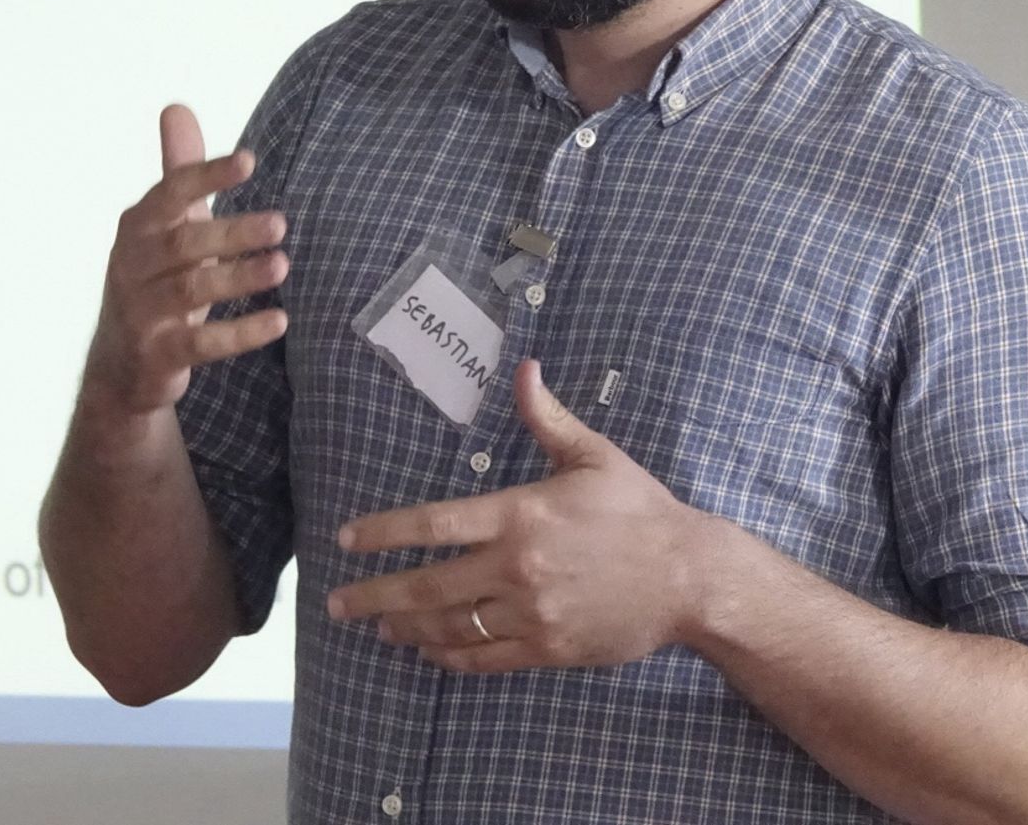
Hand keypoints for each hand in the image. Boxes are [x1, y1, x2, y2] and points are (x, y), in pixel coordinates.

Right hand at [83, 103, 288, 419]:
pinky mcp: (158, 355)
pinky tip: (280, 321)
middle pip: (184, 244)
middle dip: (232, 232)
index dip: (206, 175)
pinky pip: (201, 344)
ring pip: (192, 290)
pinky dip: (241, 333)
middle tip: (282, 222)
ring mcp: (142, 313)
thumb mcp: (165, 226)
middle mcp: (133, 266)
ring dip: (239, 277)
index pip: (170, 193)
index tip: (248, 160)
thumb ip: (178, 171)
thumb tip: (177, 107)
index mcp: (139, 228)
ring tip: (282, 264)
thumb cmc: (155, 281)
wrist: (121, 366)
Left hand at [329, 359, 710, 672]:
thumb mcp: (596, 456)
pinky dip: (450, 657)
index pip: (434, 524)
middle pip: (427, 587)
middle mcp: (517, 566)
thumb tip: (524, 369)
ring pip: (450, 627)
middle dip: (375, 597)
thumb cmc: (640, 509)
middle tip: (338, 603)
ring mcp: (531, 613)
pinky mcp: (548, 648)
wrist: (689, 577)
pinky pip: (484, 658)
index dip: (383, 533)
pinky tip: (430, 652)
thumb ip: (548, 418)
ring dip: (406, 630)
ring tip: (380, 628)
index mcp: (522, 513)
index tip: (346, 540)